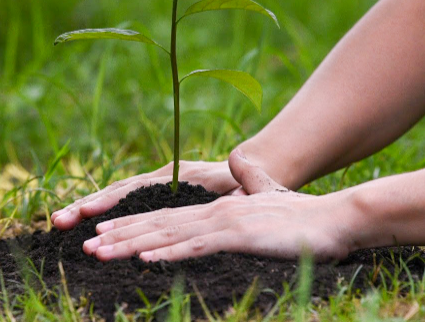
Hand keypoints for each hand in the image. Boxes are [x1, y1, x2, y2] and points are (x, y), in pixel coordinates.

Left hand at [82, 151, 354, 261]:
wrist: (339, 218)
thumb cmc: (305, 220)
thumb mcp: (268, 204)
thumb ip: (249, 186)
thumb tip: (237, 165)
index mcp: (218, 210)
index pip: (167, 216)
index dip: (134, 223)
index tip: (105, 231)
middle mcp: (215, 212)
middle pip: (158, 223)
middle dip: (120, 234)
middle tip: (86, 243)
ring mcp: (226, 223)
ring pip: (168, 233)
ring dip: (131, 244)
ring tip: (99, 251)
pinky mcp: (240, 237)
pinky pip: (197, 246)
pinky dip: (168, 252)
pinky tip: (143, 259)